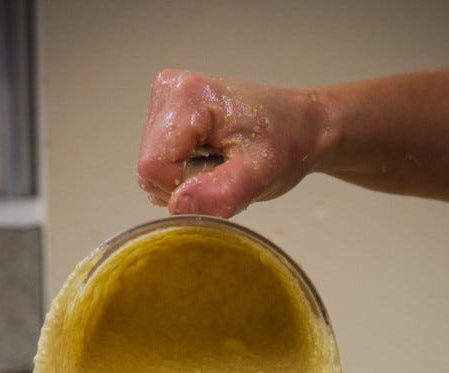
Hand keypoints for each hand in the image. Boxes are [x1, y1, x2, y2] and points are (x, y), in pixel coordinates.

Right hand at [137, 70, 322, 217]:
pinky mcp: (167, 113)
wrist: (300, 126)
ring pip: (153, 170)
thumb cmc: (285, 144)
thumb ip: (220, 193)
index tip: (221, 177)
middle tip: (225, 170)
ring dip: (188, 179)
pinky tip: (213, 157)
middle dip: (186, 184)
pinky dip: (186, 171)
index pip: (152, 167)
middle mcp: (168, 90)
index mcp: (187, 97)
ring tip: (222, 162)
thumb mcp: (260, 175)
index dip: (184, 187)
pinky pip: (160, 163)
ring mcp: (165, 100)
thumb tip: (176, 206)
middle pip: (149, 169)